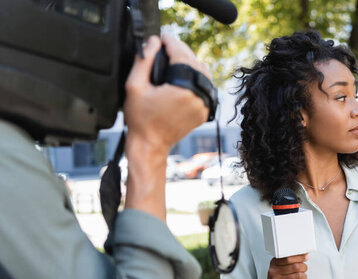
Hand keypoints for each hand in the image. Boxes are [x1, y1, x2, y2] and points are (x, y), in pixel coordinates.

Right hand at [123, 34, 209, 156]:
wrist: (150, 145)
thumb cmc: (140, 119)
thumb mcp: (134, 86)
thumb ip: (143, 60)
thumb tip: (153, 41)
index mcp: (182, 90)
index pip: (181, 54)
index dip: (170, 41)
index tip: (162, 36)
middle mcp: (198, 97)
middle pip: (194, 61)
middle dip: (180, 50)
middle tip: (165, 46)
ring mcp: (204, 105)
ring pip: (203, 73)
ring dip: (190, 63)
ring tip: (174, 59)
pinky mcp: (205, 111)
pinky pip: (205, 87)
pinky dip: (196, 78)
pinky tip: (183, 75)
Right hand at [265, 254, 308, 278]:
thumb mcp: (279, 268)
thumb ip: (290, 261)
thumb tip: (304, 254)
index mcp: (274, 263)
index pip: (288, 258)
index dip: (299, 257)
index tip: (306, 256)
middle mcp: (274, 272)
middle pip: (295, 266)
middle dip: (304, 267)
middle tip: (304, 268)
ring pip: (299, 276)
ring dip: (304, 276)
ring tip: (302, 277)